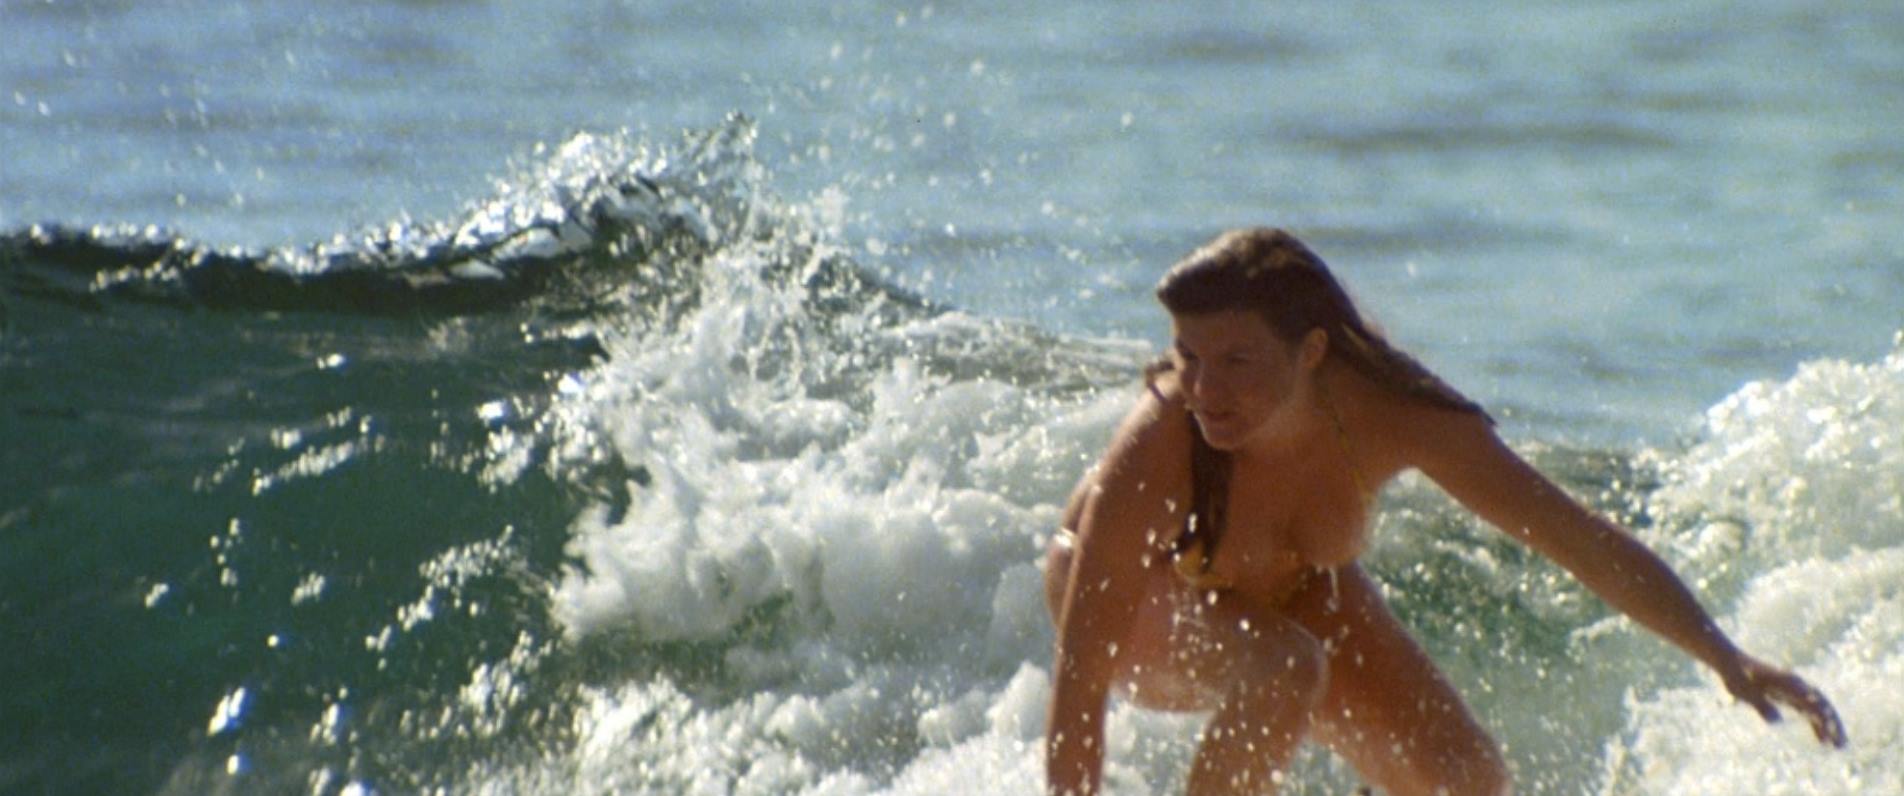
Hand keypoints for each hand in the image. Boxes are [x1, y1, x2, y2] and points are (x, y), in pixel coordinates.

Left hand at [1718, 654, 1846, 747]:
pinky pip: (1808, 710)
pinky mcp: (1788, 694)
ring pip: (1818, 709)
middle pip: (1822, 706)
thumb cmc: (1737, 676)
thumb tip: (1776, 722)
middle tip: (1841, 745)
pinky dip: (1816, 724)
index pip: (1813, 702)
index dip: (1824, 718)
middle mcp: (1796, 685)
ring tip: (1837, 747)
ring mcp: (1794, 689)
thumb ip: (1761, 705)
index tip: (1832, 733)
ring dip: (1829, 726)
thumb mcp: (1746, 692)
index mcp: (1789, 683)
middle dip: (1834, 725)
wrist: (1731, 662)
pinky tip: (1821, 739)